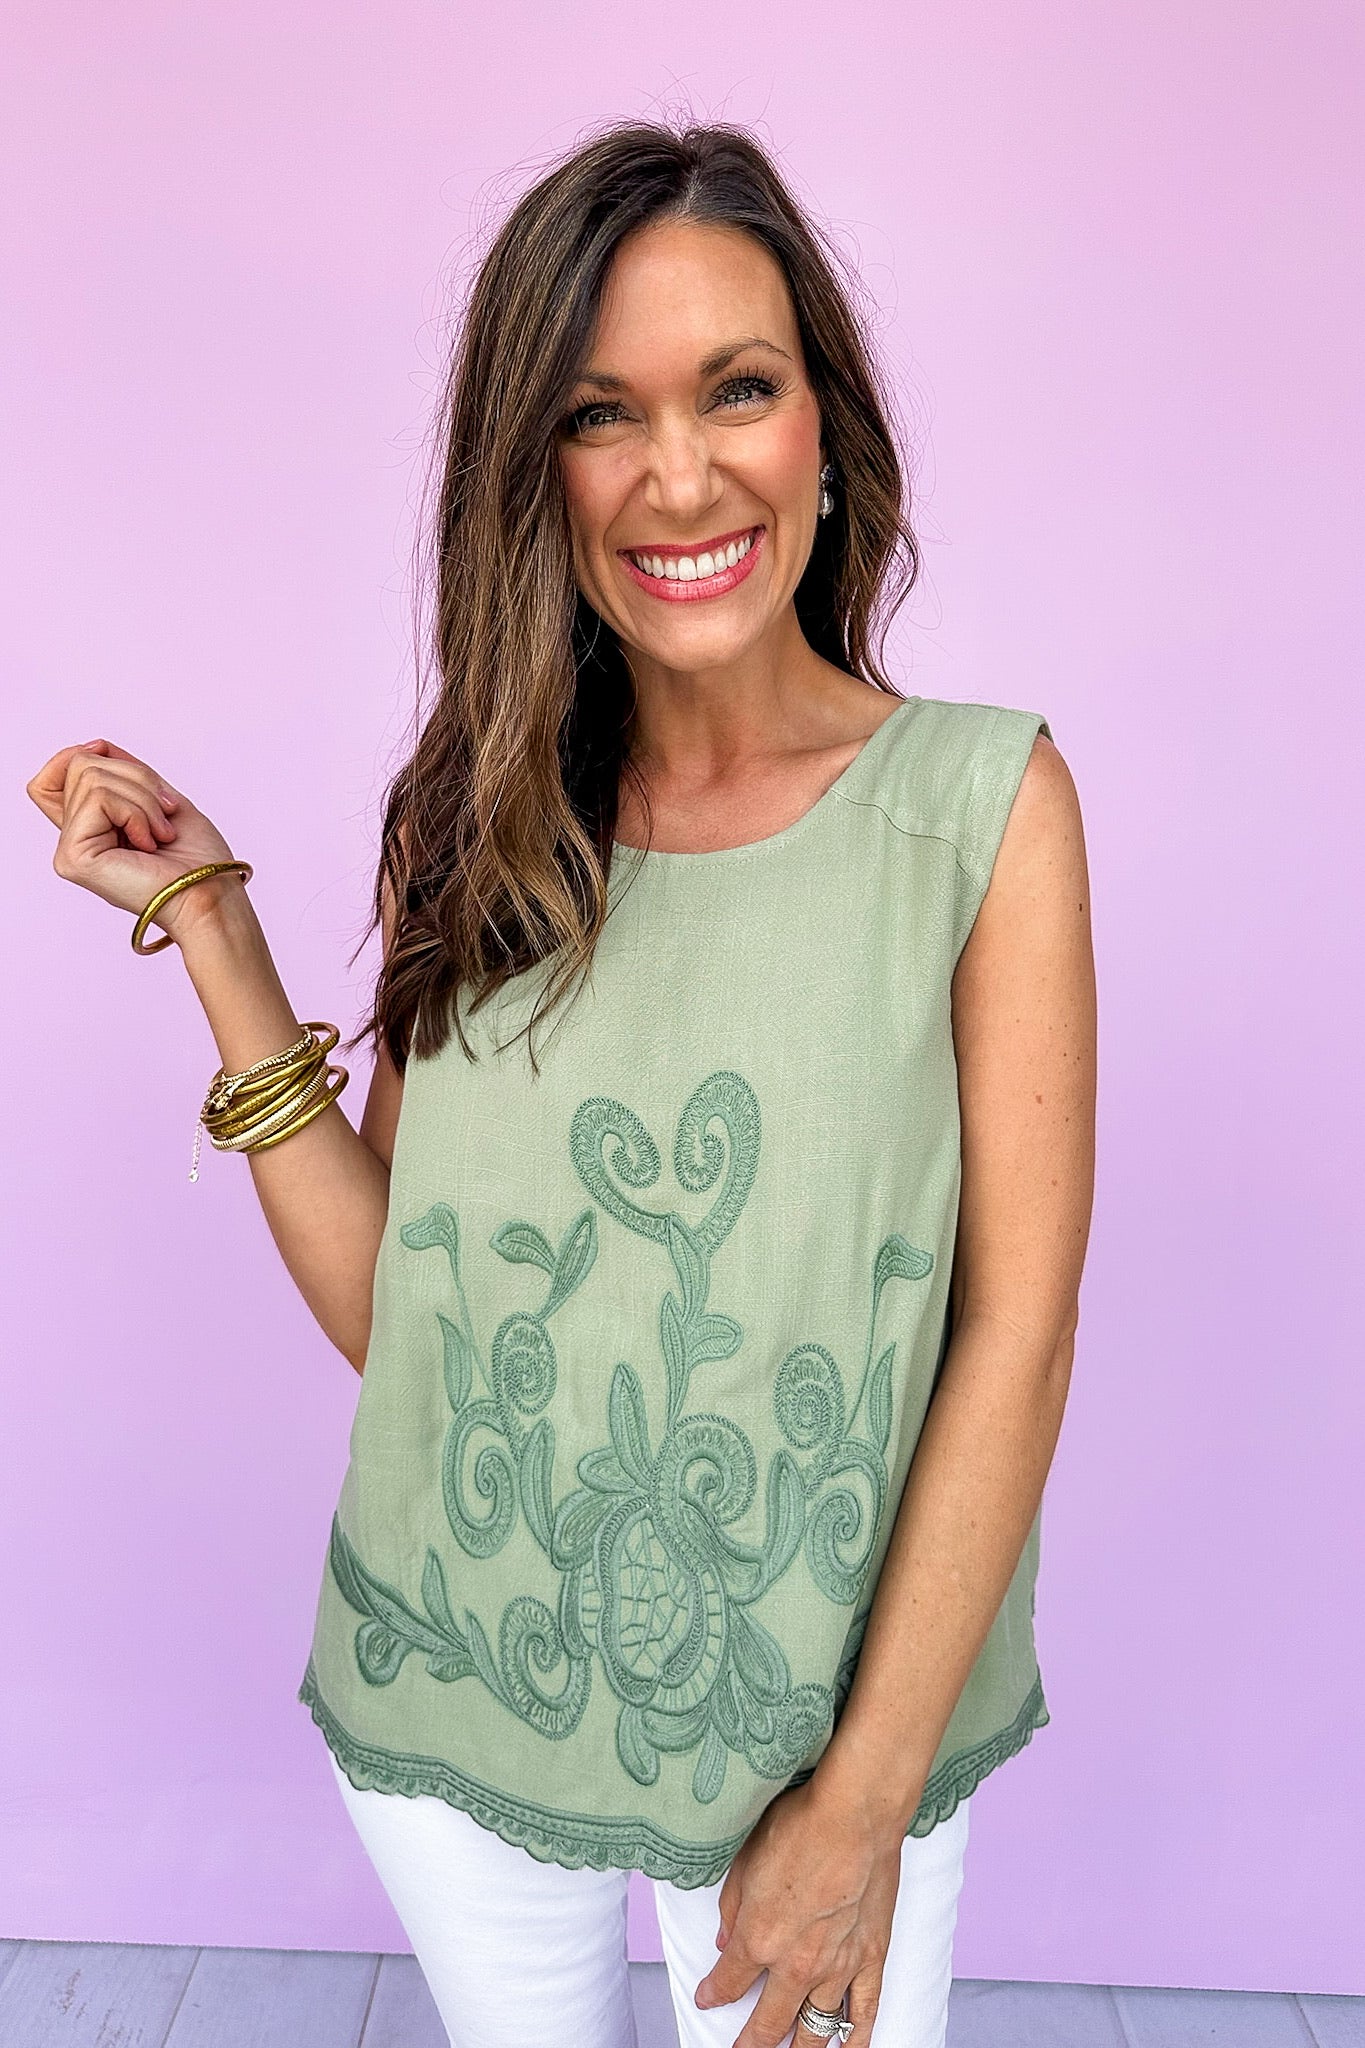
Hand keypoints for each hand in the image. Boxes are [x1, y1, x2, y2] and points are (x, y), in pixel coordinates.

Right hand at [27, 739, 242, 943]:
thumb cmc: (197, 858)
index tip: (115, 762)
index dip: (80, 756)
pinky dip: (137, 812)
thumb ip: (123, 773)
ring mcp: (69, 851)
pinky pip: (98, 797)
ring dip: (142, 799)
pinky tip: (150, 843)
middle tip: (164, 817)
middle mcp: (73, 841)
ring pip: (90, 776)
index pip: (52, 776)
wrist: (212, 894)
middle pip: (80, 765)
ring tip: (159, 834)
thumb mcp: (159, 798)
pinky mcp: (74, 858)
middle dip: (137, 779)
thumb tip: (95, 746)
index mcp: (90, 829)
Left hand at [692, 1777, 903, 2045]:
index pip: (728, 1982)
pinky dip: (855, 2038)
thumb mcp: (745, 1860)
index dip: (713, 1994)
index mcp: (759, 1939)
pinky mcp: (871, 1958)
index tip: (706, 2000)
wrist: (855, 1816)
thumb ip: (732, 1907)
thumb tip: (724, 1938)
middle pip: (769, 2023)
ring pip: (815, 2029)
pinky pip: (863, 2012)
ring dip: (800, 2047)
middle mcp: (796, 1964)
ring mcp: (837, 1967)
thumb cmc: (800, 1826)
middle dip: (751, 2042)